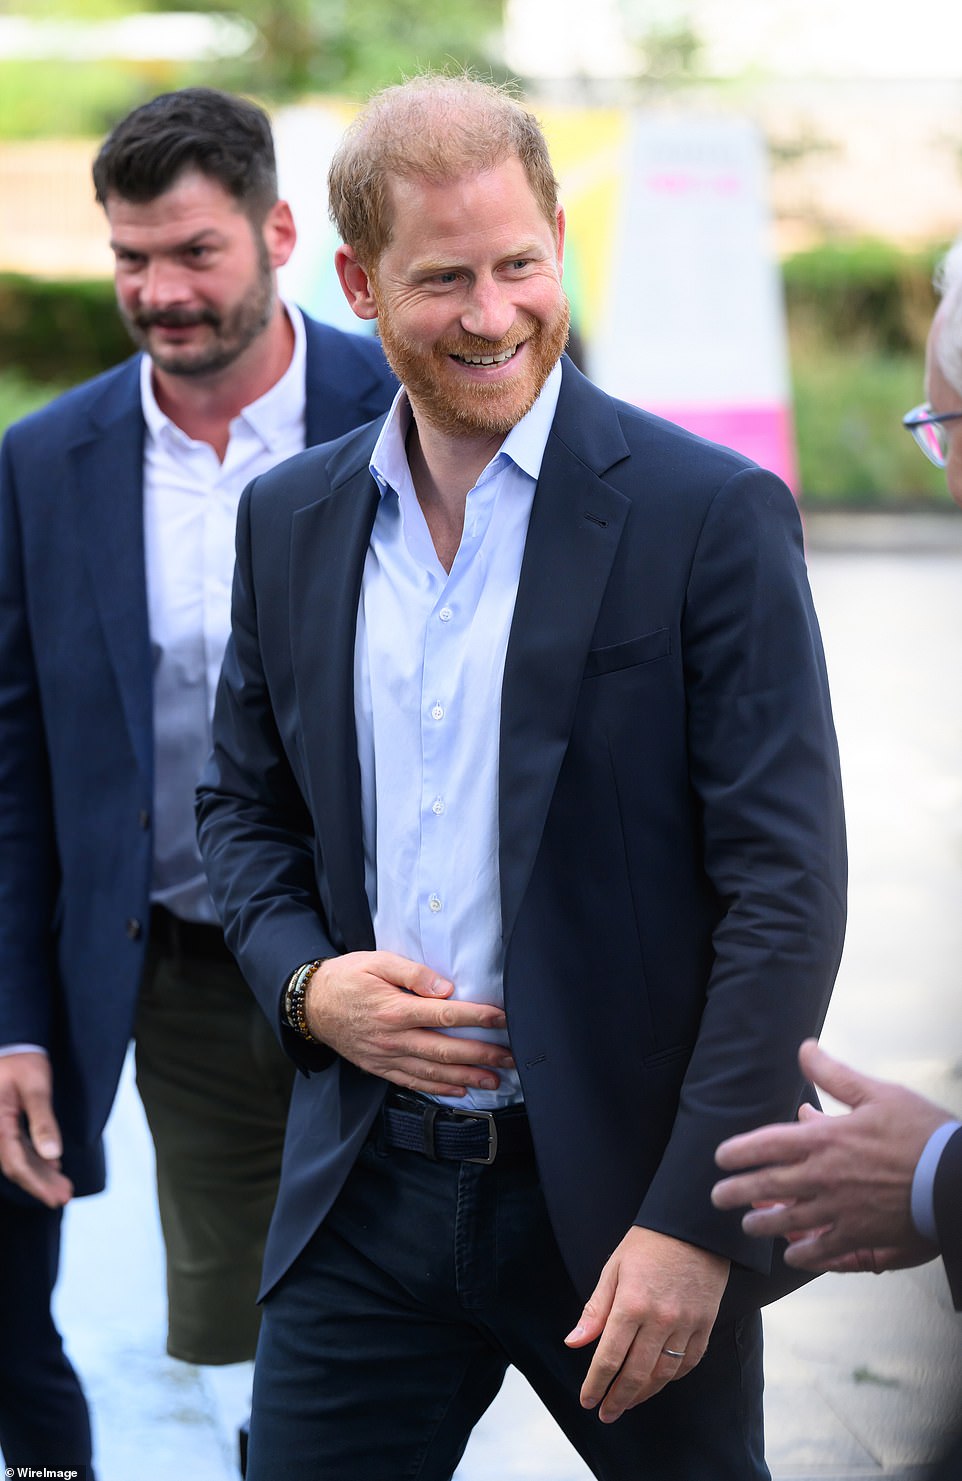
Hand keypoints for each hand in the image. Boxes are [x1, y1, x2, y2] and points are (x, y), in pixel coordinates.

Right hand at [0, 1051, 72, 1206]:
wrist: (12, 1046)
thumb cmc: (23, 1062)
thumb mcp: (36, 1087)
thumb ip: (43, 1121)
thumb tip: (52, 1154)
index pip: (15, 1162)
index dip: (36, 1183)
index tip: (56, 1197)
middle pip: (15, 1166)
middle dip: (40, 1184)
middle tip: (64, 1197)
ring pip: (16, 1159)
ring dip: (39, 1174)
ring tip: (62, 1187)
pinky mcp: (4, 1125)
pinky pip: (16, 1148)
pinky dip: (34, 1159)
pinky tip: (51, 1166)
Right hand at [305, 951, 514, 1096]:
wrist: (311, 1005)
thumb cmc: (347, 978)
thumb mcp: (377, 961)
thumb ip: (413, 973)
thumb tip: (446, 988)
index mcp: (394, 1009)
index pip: (444, 1015)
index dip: (477, 1018)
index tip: (503, 1018)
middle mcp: (393, 1038)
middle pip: (445, 1050)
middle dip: (482, 1055)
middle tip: (511, 1057)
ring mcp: (386, 1057)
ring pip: (433, 1072)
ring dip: (468, 1077)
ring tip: (496, 1080)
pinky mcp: (380, 1068)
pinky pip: (413, 1082)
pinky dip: (439, 1089)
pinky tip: (460, 1090)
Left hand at [564, 1226, 729, 1420]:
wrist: (693, 1227)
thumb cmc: (647, 1245)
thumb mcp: (613, 1269)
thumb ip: (595, 1310)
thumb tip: (574, 1342)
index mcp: (631, 1304)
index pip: (609, 1357)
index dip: (596, 1383)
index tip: (586, 1400)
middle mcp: (660, 1319)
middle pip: (636, 1373)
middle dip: (617, 1399)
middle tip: (605, 1414)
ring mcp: (686, 1323)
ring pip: (663, 1373)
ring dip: (643, 1394)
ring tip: (627, 1403)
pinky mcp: (706, 1324)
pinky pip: (689, 1361)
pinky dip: (672, 1377)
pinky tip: (658, 1382)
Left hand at [711, 1039, 948, 1271]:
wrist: (956, 1179)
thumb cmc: (921, 1133)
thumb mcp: (877, 1093)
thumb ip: (835, 1075)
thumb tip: (805, 1049)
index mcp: (825, 1140)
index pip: (767, 1145)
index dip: (739, 1151)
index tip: (721, 1158)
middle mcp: (824, 1177)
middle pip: (768, 1186)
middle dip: (737, 1192)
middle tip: (717, 1198)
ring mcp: (840, 1210)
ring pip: (789, 1221)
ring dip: (763, 1224)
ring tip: (748, 1226)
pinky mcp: (861, 1236)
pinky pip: (823, 1251)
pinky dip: (804, 1254)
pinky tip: (792, 1254)